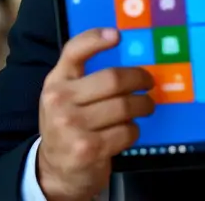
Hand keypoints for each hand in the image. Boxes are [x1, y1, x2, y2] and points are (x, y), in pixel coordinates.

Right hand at [37, 28, 154, 200]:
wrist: (55, 170)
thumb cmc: (68, 126)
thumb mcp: (66, 97)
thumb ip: (84, 76)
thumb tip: (123, 54)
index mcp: (55, 83)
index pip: (73, 52)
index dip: (95, 39)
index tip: (117, 35)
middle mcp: (59, 101)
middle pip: (112, 79)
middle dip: (139, 79)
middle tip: (149, 83)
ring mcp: (72, 126)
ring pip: (124, 106)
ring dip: (142, 106)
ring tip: (145, 106)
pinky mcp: (89, 149)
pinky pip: (127, 130)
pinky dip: (134, 129)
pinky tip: (128, 130)